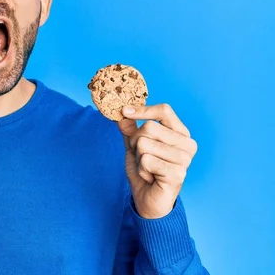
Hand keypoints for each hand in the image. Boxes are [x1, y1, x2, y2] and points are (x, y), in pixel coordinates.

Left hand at [118, 104, 197, 218]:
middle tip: (143, 158)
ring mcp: (185, 159)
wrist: (148, 199)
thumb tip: (122, 113)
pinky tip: (151, 177)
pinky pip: (146, 160)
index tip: (124, 111)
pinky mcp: (178, 174)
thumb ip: (130, 129)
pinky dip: (142, 170)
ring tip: (148, 169)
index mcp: (181, 133)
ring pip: (145, 144)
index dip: (143, 109)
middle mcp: (188, 144)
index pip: (164, 111)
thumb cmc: (145, 171)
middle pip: (149, 127)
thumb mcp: (134, 146)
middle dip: (136, 143)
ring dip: (139, 158)